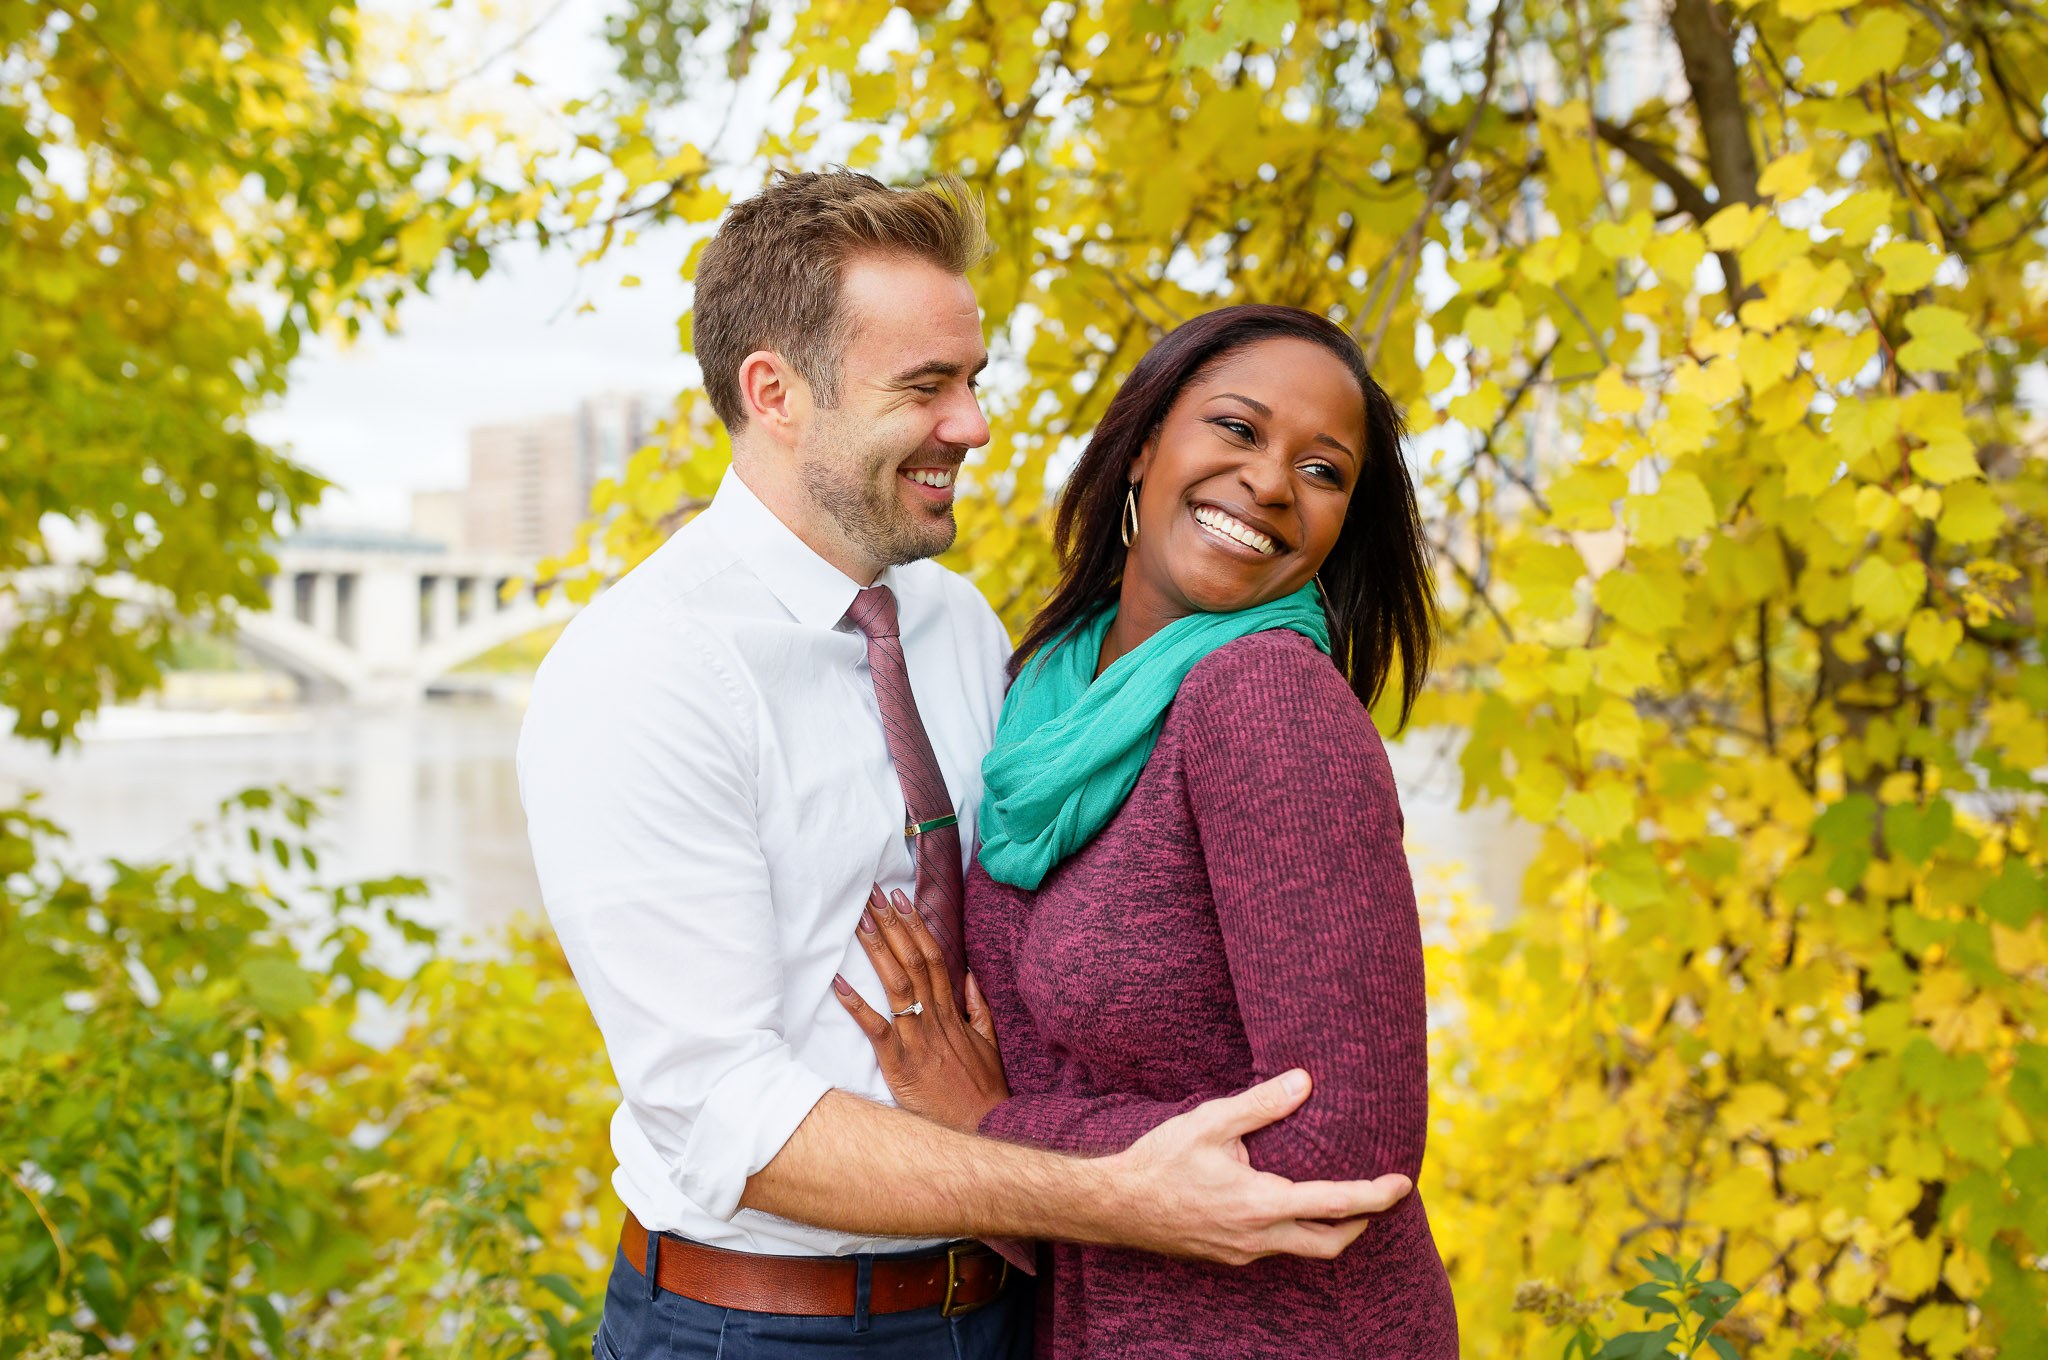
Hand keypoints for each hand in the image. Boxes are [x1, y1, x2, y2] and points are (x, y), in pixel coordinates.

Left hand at [833, 886, 1009, 1132]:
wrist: (981, 1128)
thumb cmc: (982, 1091)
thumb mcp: (988, 1044)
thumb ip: (977, 1009)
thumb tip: (968, 976)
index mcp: (952, 1012)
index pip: (934, 958)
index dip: (917, 927)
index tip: (902, 901)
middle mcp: (934, 1019)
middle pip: (913, 962)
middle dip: (893, 926)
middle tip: (873, 895)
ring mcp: (917, 1039)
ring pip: (896, 985)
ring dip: (877, 950)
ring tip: (860, 922)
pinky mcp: (900, 1064)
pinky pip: (877, 1029)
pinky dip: (858, 1005)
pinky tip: (840, 983)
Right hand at [1097, 1070, 1413, 1264]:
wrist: (1116, 1205)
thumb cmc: (1161, 1160)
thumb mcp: (1210, 1122)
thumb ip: (1261, 1104)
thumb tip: (1305, 1081)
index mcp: (1260, 1204)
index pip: (1335, 1204)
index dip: (1375, 1195)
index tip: (1402, 1184)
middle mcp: (1257, 1238)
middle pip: (1330, 1244)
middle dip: (1363, 1223)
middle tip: (1381, 1198)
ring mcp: (1243, 1252)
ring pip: (1303, 1250)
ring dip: (1330, 1229)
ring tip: (1345, 1202)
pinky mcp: (1228, 1256)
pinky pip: (1276, 1249)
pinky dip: (1297, 1231)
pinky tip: (1290, 1207)